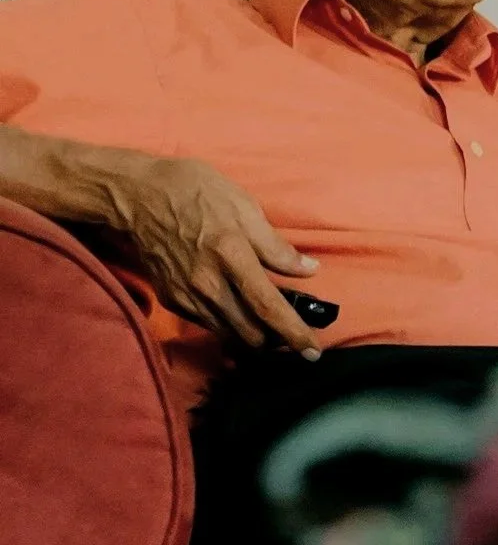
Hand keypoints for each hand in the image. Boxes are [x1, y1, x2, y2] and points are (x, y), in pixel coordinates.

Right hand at [99, 154, 323, 355]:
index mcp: (232, 256)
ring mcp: (186, 294)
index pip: (268, 307)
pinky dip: (227, 325)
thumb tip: (308, 270)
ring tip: (270, 325)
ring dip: (252, 336)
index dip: (294, 333)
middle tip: (293, 333)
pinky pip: (207, 323)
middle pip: (250, 332)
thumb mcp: (245, 208)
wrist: (137, 194)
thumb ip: (276, 247)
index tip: (312, 351)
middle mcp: (207, 283)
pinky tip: (239, 311)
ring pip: (228, 334)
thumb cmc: (196, 192)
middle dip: (276, 341)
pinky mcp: (171, 298)